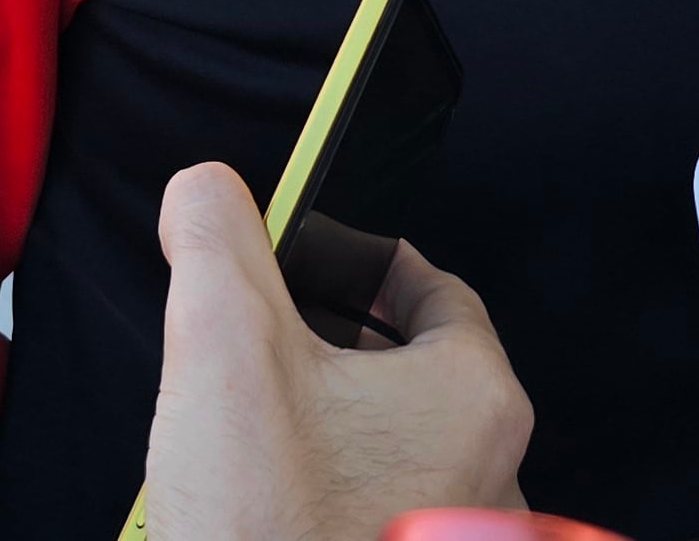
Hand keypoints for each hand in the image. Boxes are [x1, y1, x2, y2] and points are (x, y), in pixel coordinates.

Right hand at [139, 163, 530, 540]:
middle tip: (269, 343)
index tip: (319, 259)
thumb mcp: (225, 343)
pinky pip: (379, 520)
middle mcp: (492, 475)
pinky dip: (331, 503)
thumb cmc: (269, 526)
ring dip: (335, 433)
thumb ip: (218, 239)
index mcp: (475, 396)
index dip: (369, 265)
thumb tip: (206, 191)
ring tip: (255, 432)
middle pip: (419, 375)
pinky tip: (264, 508)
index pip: (439, 293)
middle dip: (342, 351)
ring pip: (400, 456)